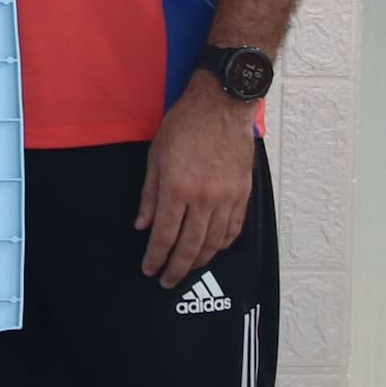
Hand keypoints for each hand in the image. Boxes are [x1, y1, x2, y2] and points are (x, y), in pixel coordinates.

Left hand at [134, 75, 253, 287]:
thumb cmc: (184, 125)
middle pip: (189, 245)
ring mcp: (227, 197)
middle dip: (176, 268)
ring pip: (214, 242)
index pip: (164, 235)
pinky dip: (222, 243)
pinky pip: (233, 228)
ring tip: (187, 268)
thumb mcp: (155, 156)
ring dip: (199, 260)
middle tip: (167, 281)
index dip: (156, 257)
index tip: (150, 270)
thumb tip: (142, 225)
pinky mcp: (243, 193)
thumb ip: (149, 195)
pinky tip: (212, 249)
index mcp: (177, 188)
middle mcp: (204, 198)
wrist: (222, 105)